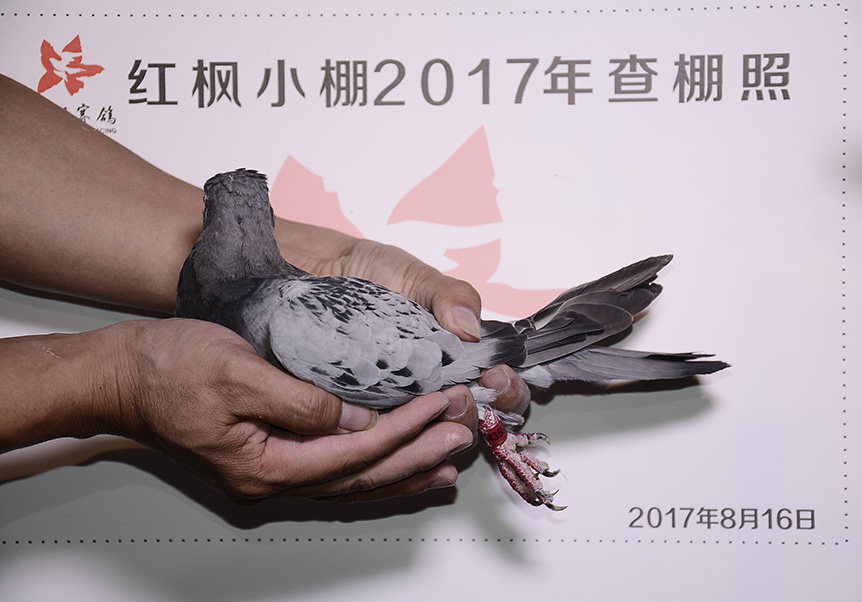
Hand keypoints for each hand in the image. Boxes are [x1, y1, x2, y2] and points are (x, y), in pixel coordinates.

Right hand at [110, 318, 475, 499]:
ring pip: (353, 480)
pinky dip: (375, 467)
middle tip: (461, 436)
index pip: (351, 451)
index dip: (400, 429)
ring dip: (404, 470)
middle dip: (416, 455)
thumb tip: (356, 415)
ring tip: (447, 462)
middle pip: (360, 476)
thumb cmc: (167, 369)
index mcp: (262, 464)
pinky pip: (337, 469)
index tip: (439, 406)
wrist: (121, 375)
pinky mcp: (274, 456)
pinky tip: (401, 466)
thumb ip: (299, 398)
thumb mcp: (236, 371)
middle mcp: (271, 479)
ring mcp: (272, 472)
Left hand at [273, 228, 532, 426]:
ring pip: (427, 439)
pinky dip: (390, 444)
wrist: (308, 272)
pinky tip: (391, 434)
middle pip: (468, 420)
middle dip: (470, 414)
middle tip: (457, 397)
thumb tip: (471, 330)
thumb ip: (451, 296)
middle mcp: (431, 387)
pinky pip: (379, 442)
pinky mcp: (358, 416)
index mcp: (456, 356)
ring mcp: (396, 405)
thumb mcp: (415, 276)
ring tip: (429, 415)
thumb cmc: (367, 272)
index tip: (495, 378)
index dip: (505, 390)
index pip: (498, 388)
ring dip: (435, 434)